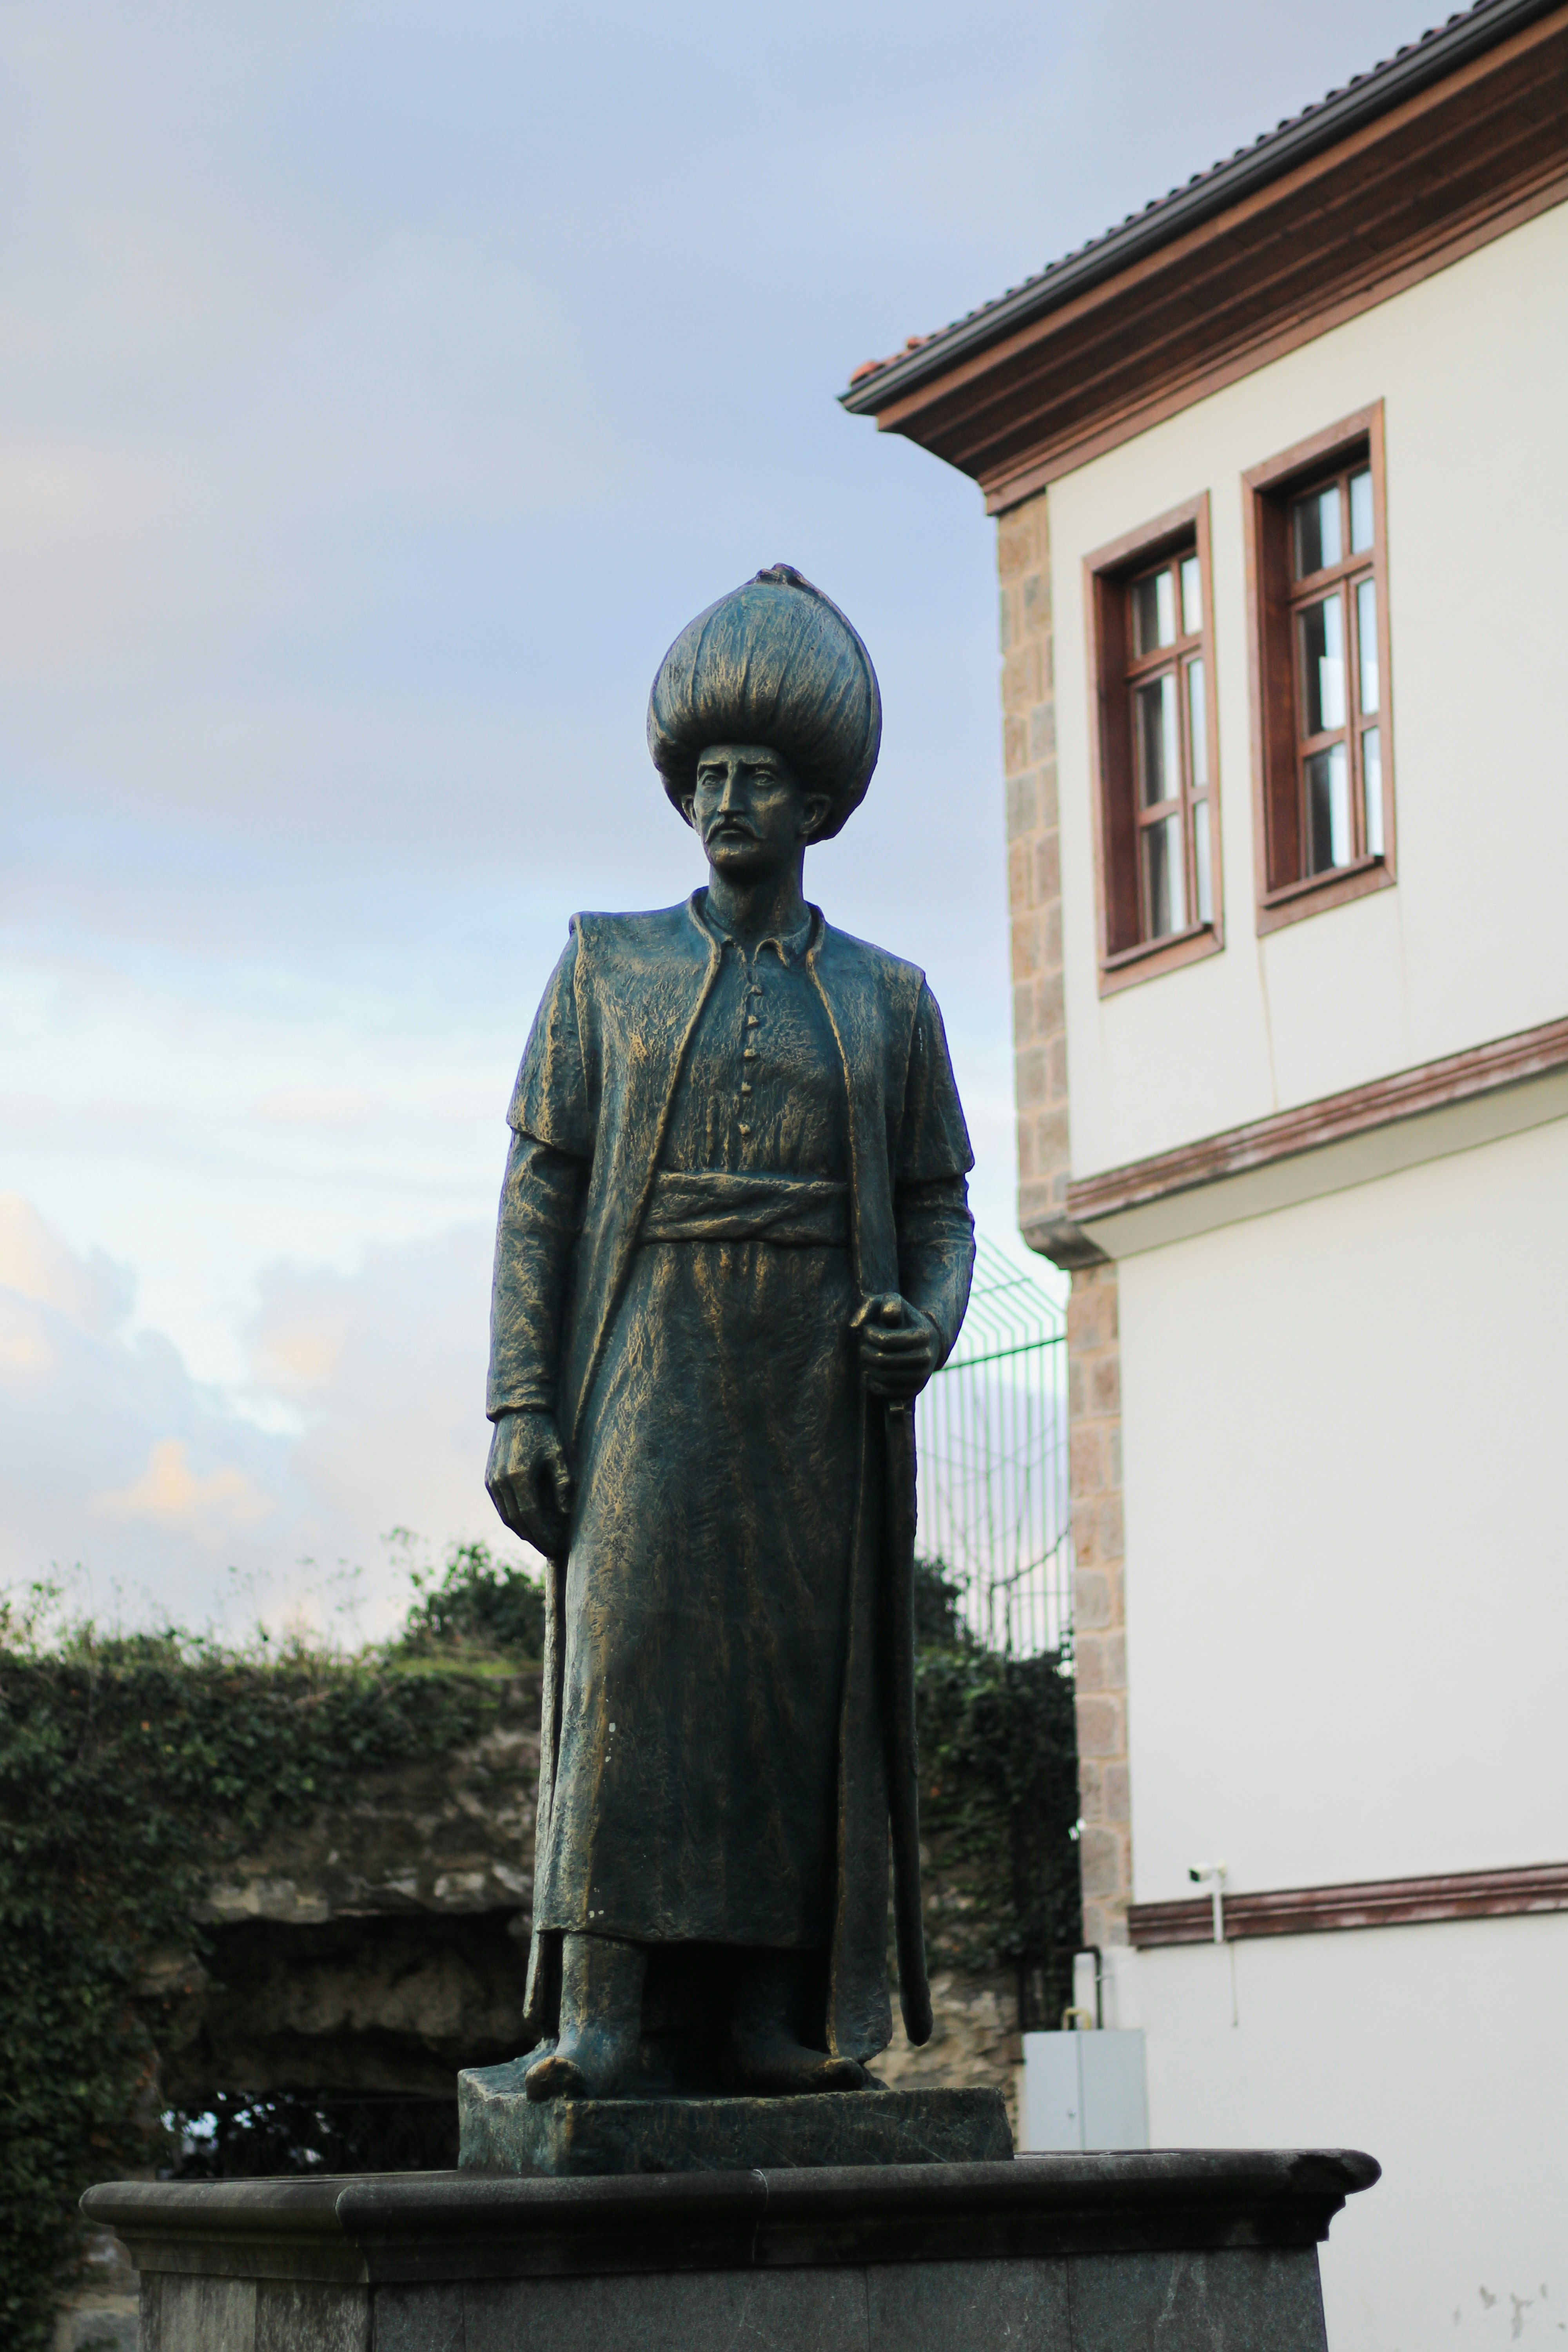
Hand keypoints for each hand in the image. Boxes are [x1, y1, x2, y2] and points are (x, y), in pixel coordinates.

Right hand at [485, 1410, 573, 1557]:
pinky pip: (501, 1507)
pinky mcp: (489, 1479)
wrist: (516, 1411)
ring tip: (542, 1539)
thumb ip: (563, 1486)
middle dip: (536, 1538)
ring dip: (524, 1531)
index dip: (544, 1536)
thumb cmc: (543, 1431)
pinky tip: (528, 1523)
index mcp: (519, 1476)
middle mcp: (501, 1481)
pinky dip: (514, 1519)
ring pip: (507, 1517)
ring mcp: (492, 1481)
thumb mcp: (558, 1455)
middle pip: (518, 1522)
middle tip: (552, 1549)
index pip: (532, 1517)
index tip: (557, 1547)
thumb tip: (565, 1515)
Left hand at [852, 1292, 940, 1400]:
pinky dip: (873, 1380)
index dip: (869, 1334)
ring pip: (882, 1376)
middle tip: (864, 1344)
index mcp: (923, 1335)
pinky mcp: (914, 1390)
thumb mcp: (890, 1301)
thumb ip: (871, 1305)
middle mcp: (927, 1358)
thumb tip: (854, 1326)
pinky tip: (872, 1369)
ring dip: (867, 1365)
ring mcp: (922, 1377)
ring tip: (867, 1354)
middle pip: (882, 1360)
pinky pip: (885, 1390)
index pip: (885, 1340)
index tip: (867, 1329)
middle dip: (865, 1350)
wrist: (926, 1340)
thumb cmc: (903, 1318)